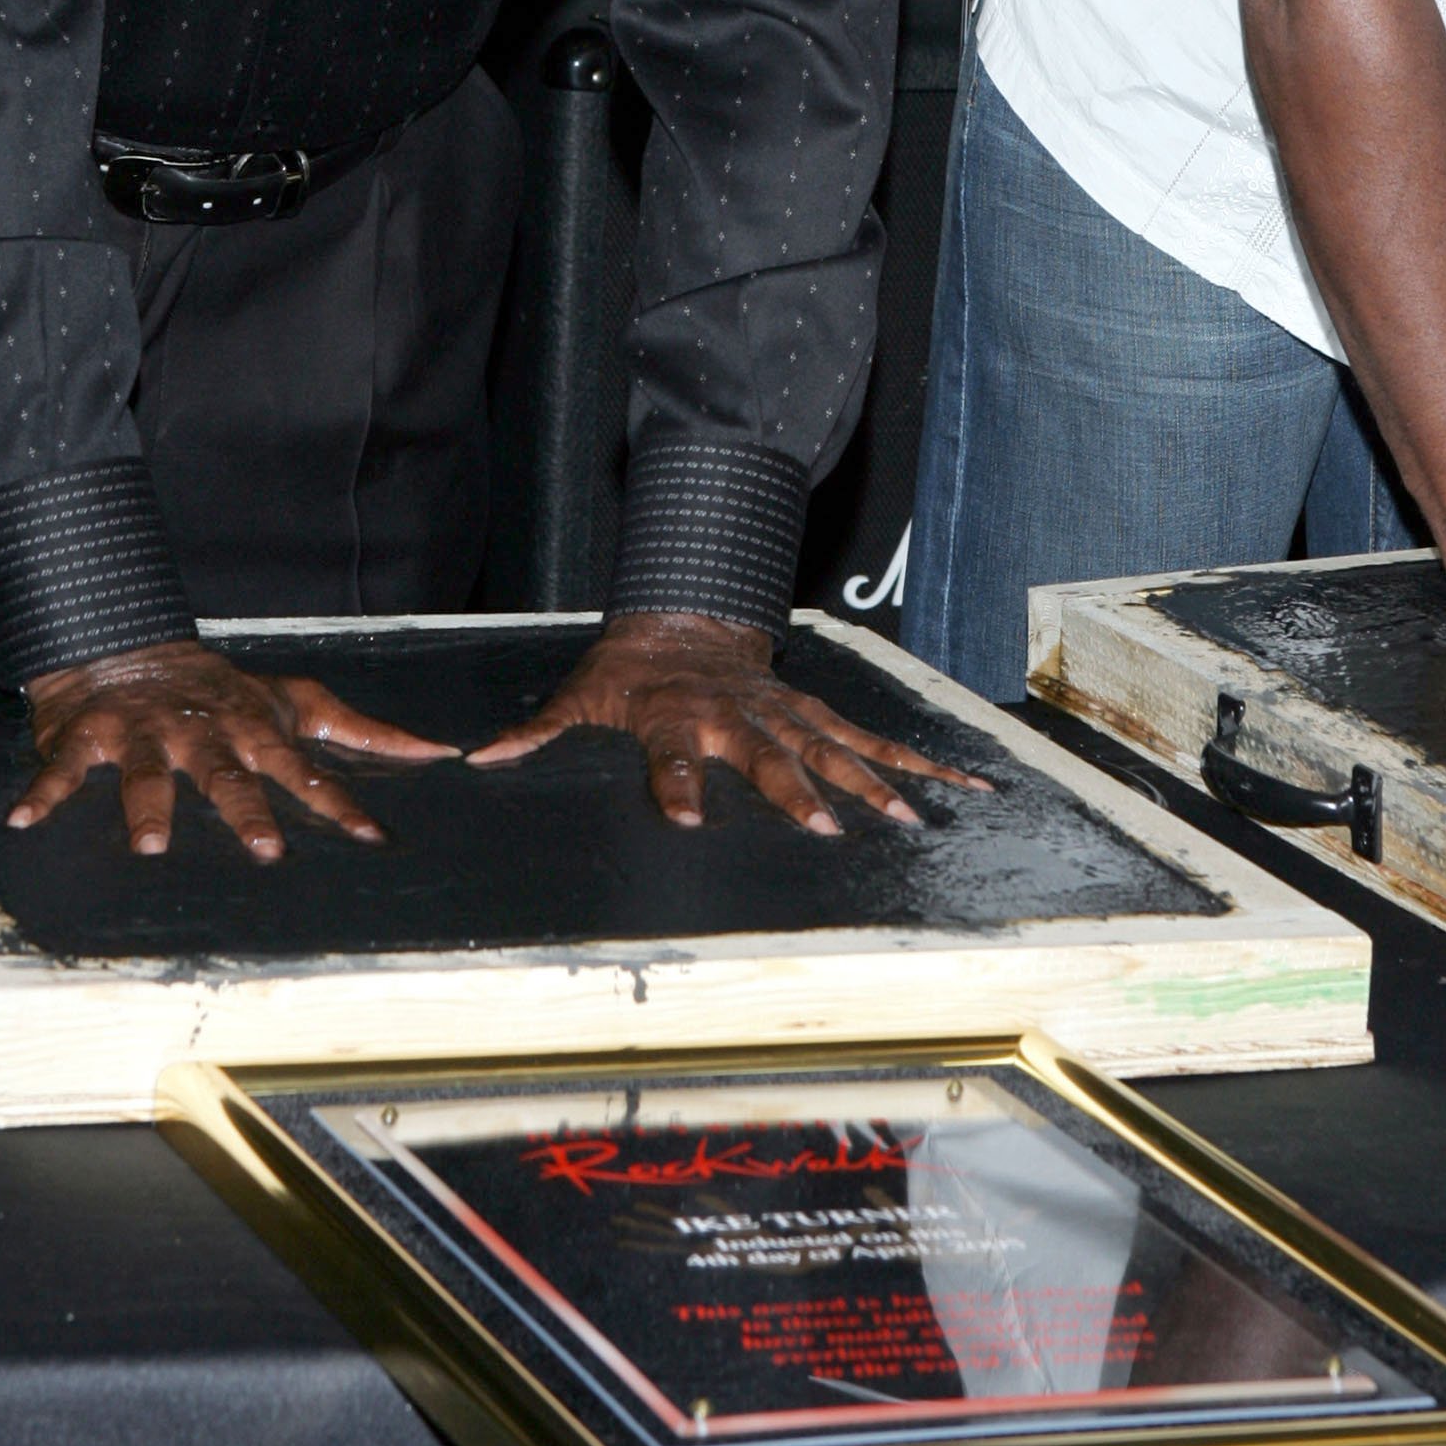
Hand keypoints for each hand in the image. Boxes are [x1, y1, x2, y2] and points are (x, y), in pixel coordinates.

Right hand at [11, 637, 455, 858]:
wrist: (131, 645)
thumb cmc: (223, 690)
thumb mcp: (296, 702)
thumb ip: (363, 731)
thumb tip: (437, 750)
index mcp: (253, 732)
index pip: (304, 772)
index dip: (338, 803)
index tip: (370, 838)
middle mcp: (202, 735)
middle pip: (228, 778)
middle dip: (246, 811)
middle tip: (264, 850)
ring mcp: (144, 735)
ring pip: (146, 775)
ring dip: (147, 808)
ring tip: (148, 847)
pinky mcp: (90, 736)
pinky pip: (63, 769)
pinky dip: (43, 791)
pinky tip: (24, 819)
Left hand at [469, 612, 989, 833]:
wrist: (682, 614)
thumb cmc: (628, 670)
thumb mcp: (576, 695)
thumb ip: (536, 733)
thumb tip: (481, 759)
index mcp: (674, 718)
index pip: (672, 757)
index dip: (678, 786)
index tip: (691, 822)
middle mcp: (736, 717)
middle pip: (770, 758)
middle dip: (798, 792)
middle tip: (828, 831)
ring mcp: (784, 714)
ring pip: (834, 750)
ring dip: (872, 786)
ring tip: (910, 824)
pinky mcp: (815, 713)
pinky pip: (871, 738)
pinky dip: (918, 764)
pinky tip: (965, 790)